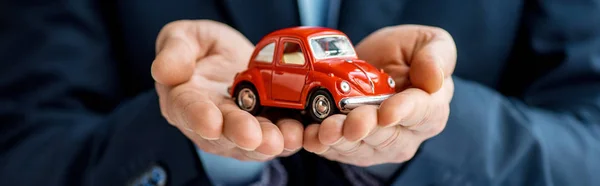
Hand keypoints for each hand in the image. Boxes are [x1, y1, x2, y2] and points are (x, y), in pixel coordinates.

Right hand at [151, 20, 303, 160]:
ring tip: (284, 138)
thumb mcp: (185, 37)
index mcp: (183, 100)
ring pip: (253, 142)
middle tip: (253, 136)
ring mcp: (238, 130)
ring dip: (270, 141)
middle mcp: (209, 122)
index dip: (199, 117)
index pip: (188, 110)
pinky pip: (277, 137)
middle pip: (224, 133)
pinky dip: (291, 137)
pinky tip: (302, 133)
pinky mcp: (265, 129)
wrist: (231, 59)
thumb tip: (162, 70)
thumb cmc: (202, 48)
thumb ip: (175, 51)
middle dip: (241, 134)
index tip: (211, 123)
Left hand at [303, 25, 455, 165]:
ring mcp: (378, 145)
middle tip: (351, 123)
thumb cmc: (405, 54)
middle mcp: (407, 134)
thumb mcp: (428, 42)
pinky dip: (320, 144)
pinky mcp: (352, 149)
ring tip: (325, 130)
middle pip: (387, 136)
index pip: (422, 114)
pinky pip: (336, 152)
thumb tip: (435, 79)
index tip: (387, 112)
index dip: (404, 112)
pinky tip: (309, 136)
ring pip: (359, 148)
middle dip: (366, 129)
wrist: (372, 63)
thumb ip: (436, 56)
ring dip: (340, 140)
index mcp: (431, 107)